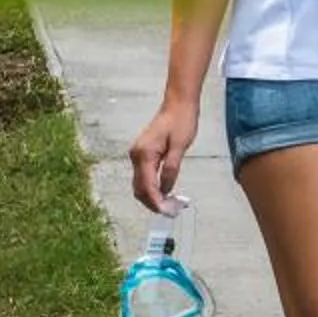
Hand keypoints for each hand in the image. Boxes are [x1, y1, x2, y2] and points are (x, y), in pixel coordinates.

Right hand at [130, 97, 197, 212]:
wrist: (177, 104)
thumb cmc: (181, 122)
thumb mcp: (180, 146)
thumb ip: (171, 168)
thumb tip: (165, 189)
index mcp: (144, 154)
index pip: (147, 186)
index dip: (156, 202)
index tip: (169, 212)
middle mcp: (136, 155)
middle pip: (140, 189)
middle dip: (154, 203)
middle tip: (173, 211)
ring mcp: (137, 155)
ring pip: (141, 184)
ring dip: (153, 197)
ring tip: (172, 204)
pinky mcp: (142, 154)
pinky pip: (144, 176)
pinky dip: (153, 187)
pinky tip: (167, 192)